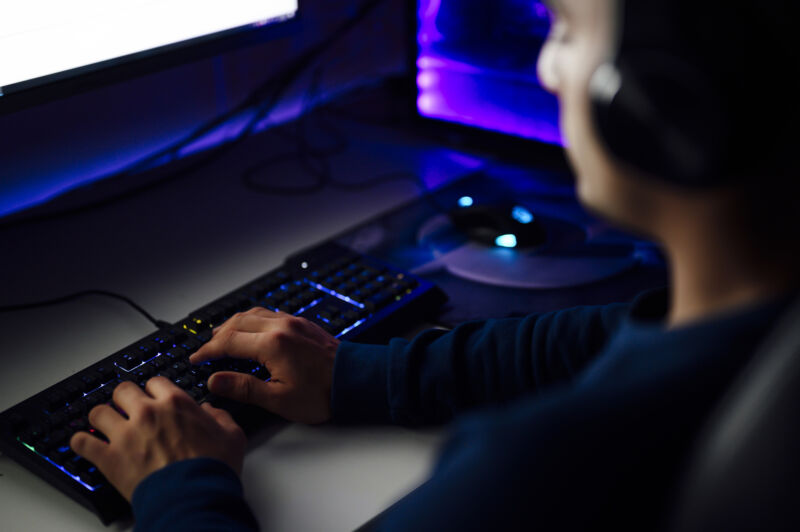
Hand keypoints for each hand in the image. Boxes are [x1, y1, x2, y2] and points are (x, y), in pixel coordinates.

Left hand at [70, 377, 245, 500]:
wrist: (194, 498)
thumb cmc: (212, 469)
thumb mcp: (232, 436)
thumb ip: (221, 417)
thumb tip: (211, 411)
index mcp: (175, 403)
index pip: (155, 381)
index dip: (154, 390)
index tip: (153, 397)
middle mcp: (147, 413)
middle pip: (123, 390)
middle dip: (125, 398)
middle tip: (128, 408)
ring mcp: (125, 434)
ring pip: (99, 412)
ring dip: (102, 417)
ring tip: (105, 424)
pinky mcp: (109, 458)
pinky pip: (82, 443)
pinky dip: (81, 443)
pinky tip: (84, 444)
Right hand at [189, 307, 338, 423]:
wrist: (356, 380)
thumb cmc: (323, 393)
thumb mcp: (279, 399)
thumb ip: (244, 388)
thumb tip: (215, 380)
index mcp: (272, 344)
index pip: (228, 342)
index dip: (208, 351)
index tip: (196, 359)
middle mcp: (281, 327)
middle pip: (237, 323)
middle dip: (217, 335)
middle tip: (206, 349)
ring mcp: (293, 322)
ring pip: (254, 314)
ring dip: (234, 323)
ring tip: (223, 335)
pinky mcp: (303, 324)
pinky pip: (270, 313)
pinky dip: (253, 319)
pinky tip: (252, 328)